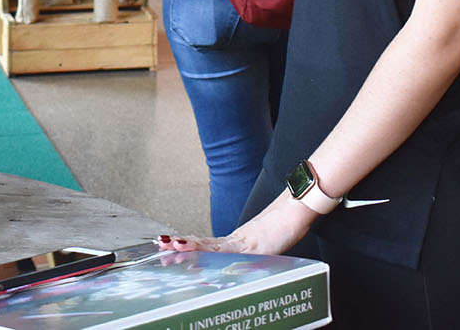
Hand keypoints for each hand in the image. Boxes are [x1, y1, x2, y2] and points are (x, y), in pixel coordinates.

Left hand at [156, 191, 315, 256]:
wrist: (298, 205)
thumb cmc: (288, 223)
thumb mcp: (270, 244)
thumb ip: (257, 251)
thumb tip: (252, 255)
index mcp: (239, 241)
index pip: (209, 245)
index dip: (191, 245)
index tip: (171, 243)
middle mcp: (238, 240)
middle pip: (205, 244)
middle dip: (182, 245)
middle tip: (161, 243)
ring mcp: (243, 242)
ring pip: (211, 246)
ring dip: (189, 245)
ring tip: (170, 243)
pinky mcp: (252, 245)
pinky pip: (225, 250)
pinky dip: (208, 250)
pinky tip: (196, 247)